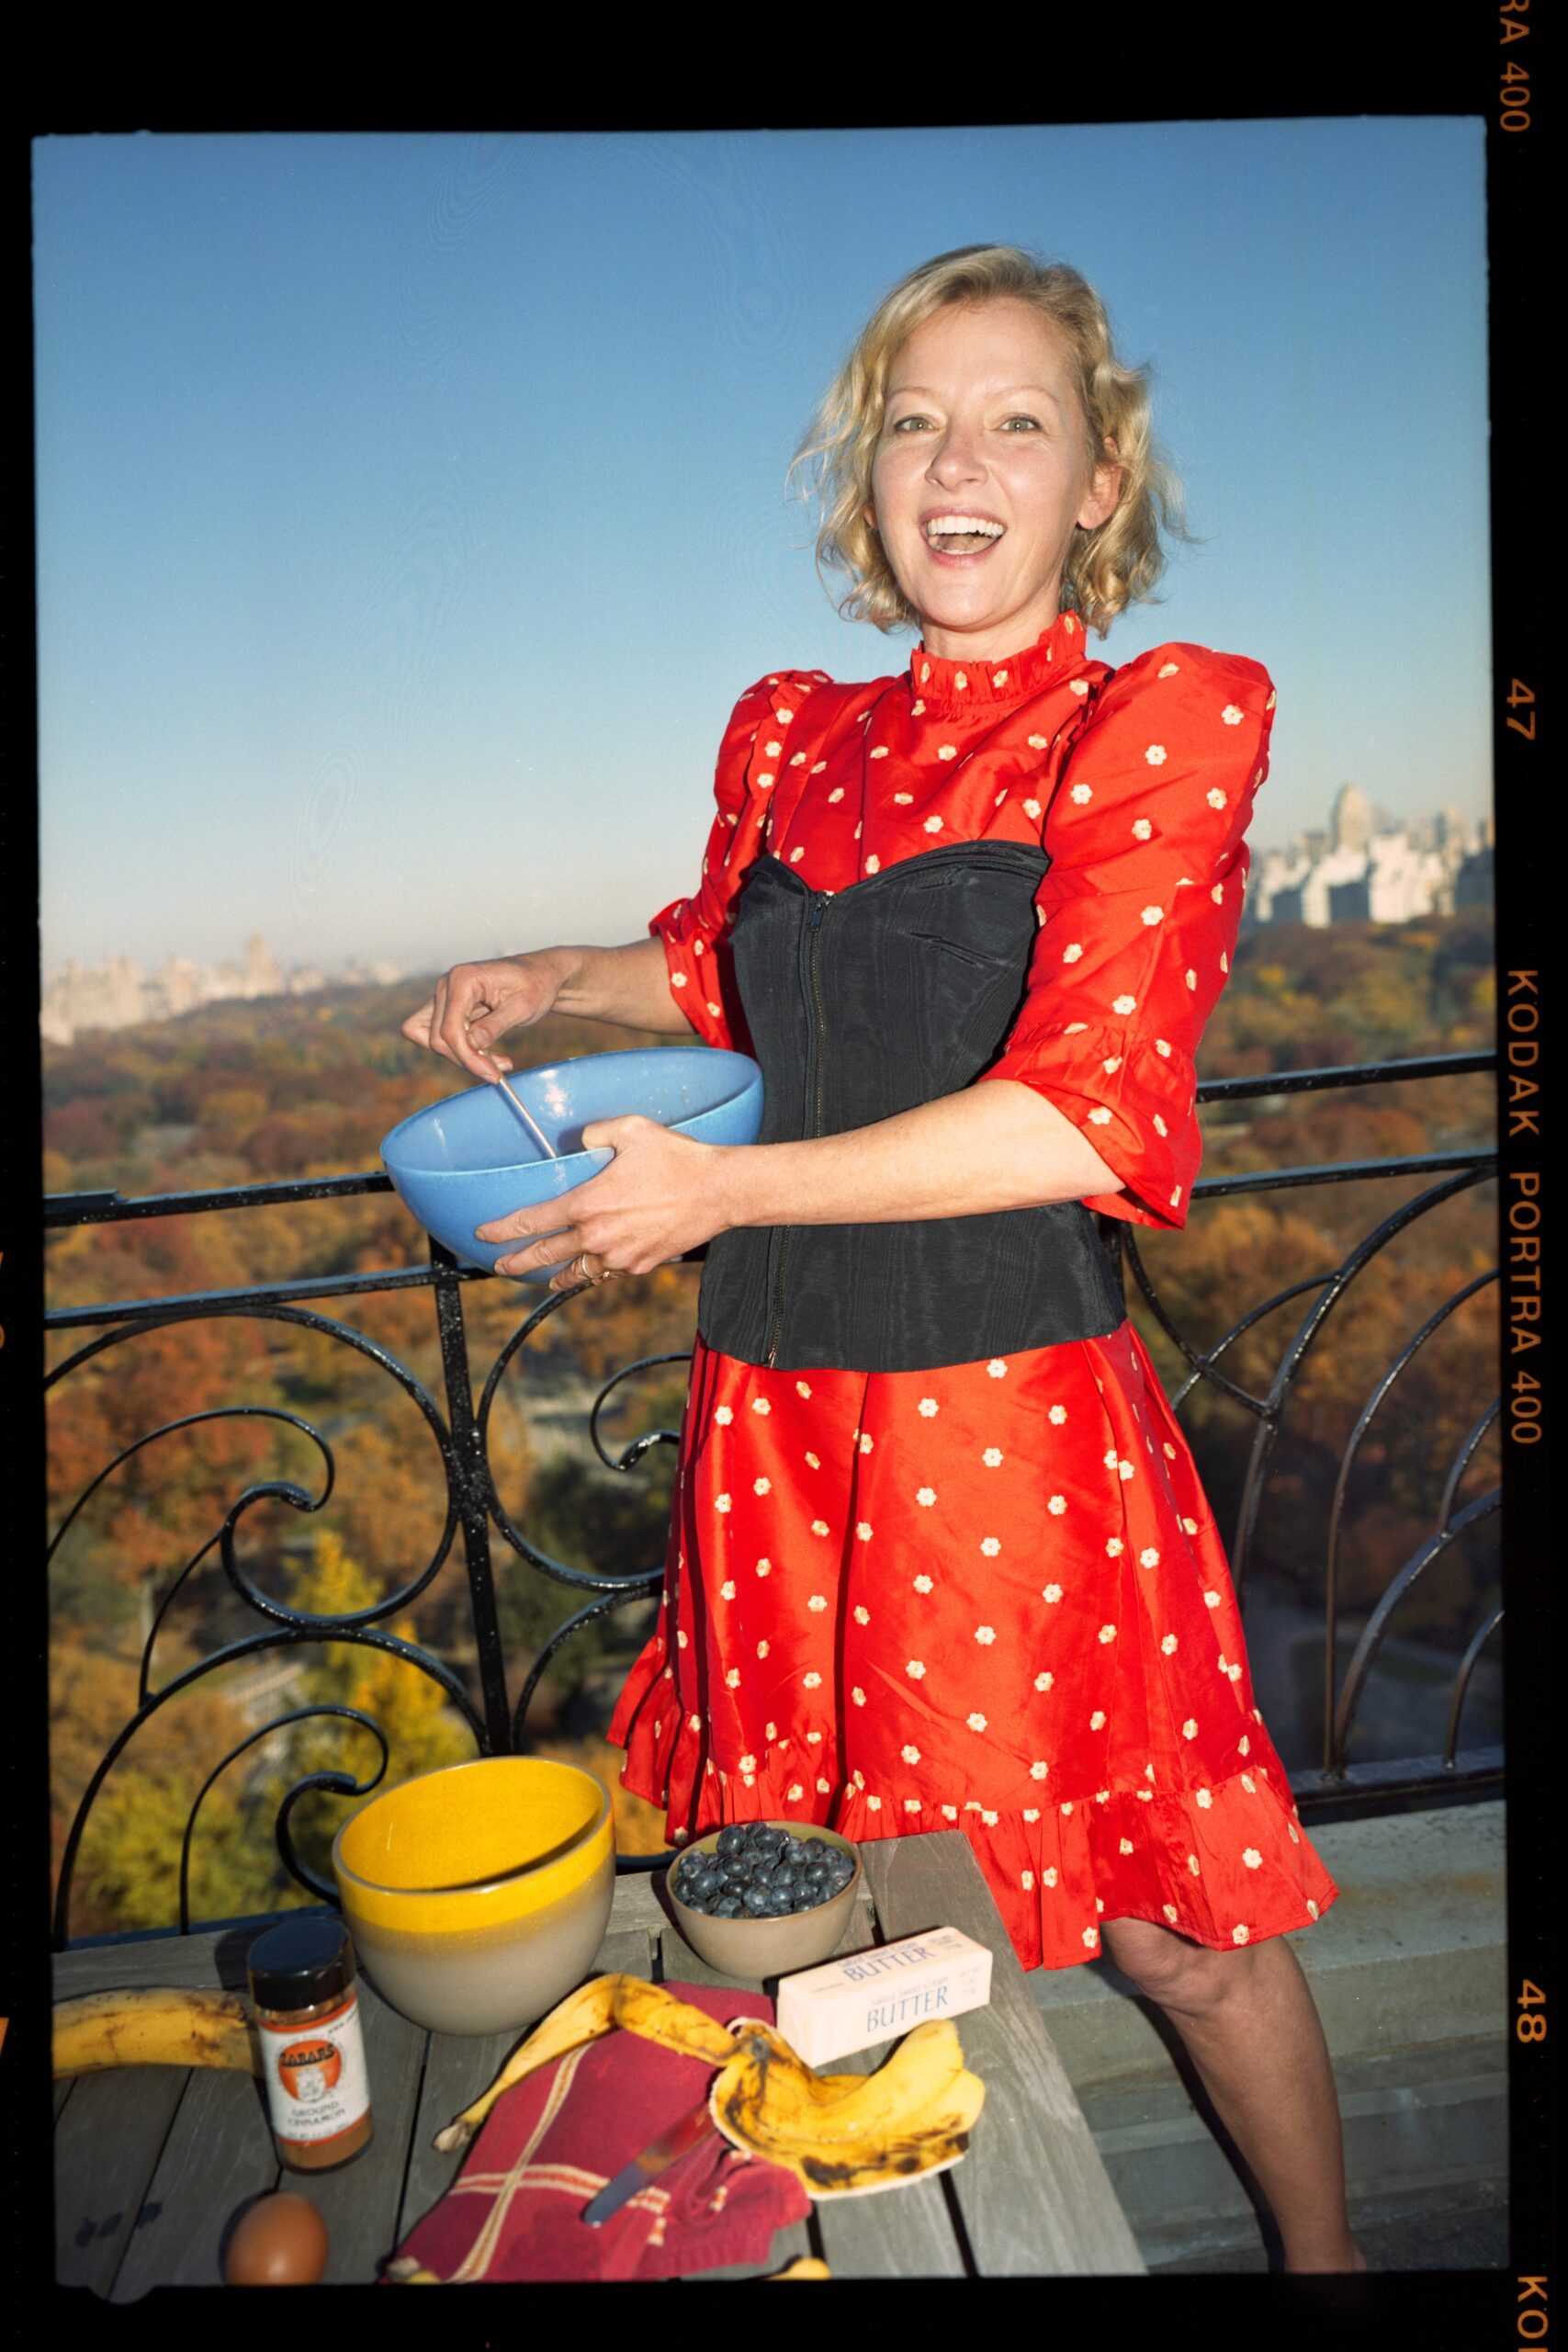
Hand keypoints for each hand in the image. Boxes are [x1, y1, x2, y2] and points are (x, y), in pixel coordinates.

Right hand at [401, 952, 570, 1082]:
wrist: (541, 975)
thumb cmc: (536, 985)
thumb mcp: (523, 1006)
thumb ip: (496, 1025)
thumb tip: (473, 1044)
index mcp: (462, 979)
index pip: (450, 1028)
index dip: (467, 1056)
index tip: (492, 1075)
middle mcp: (447, 986)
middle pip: (438, 1037)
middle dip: (466, 1059)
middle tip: (496, 1072)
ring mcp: (446, 997)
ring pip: (436, 1040)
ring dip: (462, 1057)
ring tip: (496, 1065)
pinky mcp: (450, 1009)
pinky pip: (446, 1038)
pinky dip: (463, 1052)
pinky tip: (490, 1057)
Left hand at [475, 1115, 735, 1286]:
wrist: (719, 1191)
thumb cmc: (677, 1158)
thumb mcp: (632, 1130)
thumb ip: (595, 1131)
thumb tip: (579, 1139)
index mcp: (588, 1204)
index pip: (533, 1221)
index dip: (503, 1229)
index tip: (484, 1235)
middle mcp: (598, 1236)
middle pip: (546, 1256)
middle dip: (518, 1262)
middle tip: (499, 1266)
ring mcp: (619, 1256)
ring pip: (577, 1271)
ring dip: (556, 1274)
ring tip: (543, 1276)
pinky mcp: (640, 1266)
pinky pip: (607, 1273)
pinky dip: (592, 1273)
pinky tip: (586, 1271)